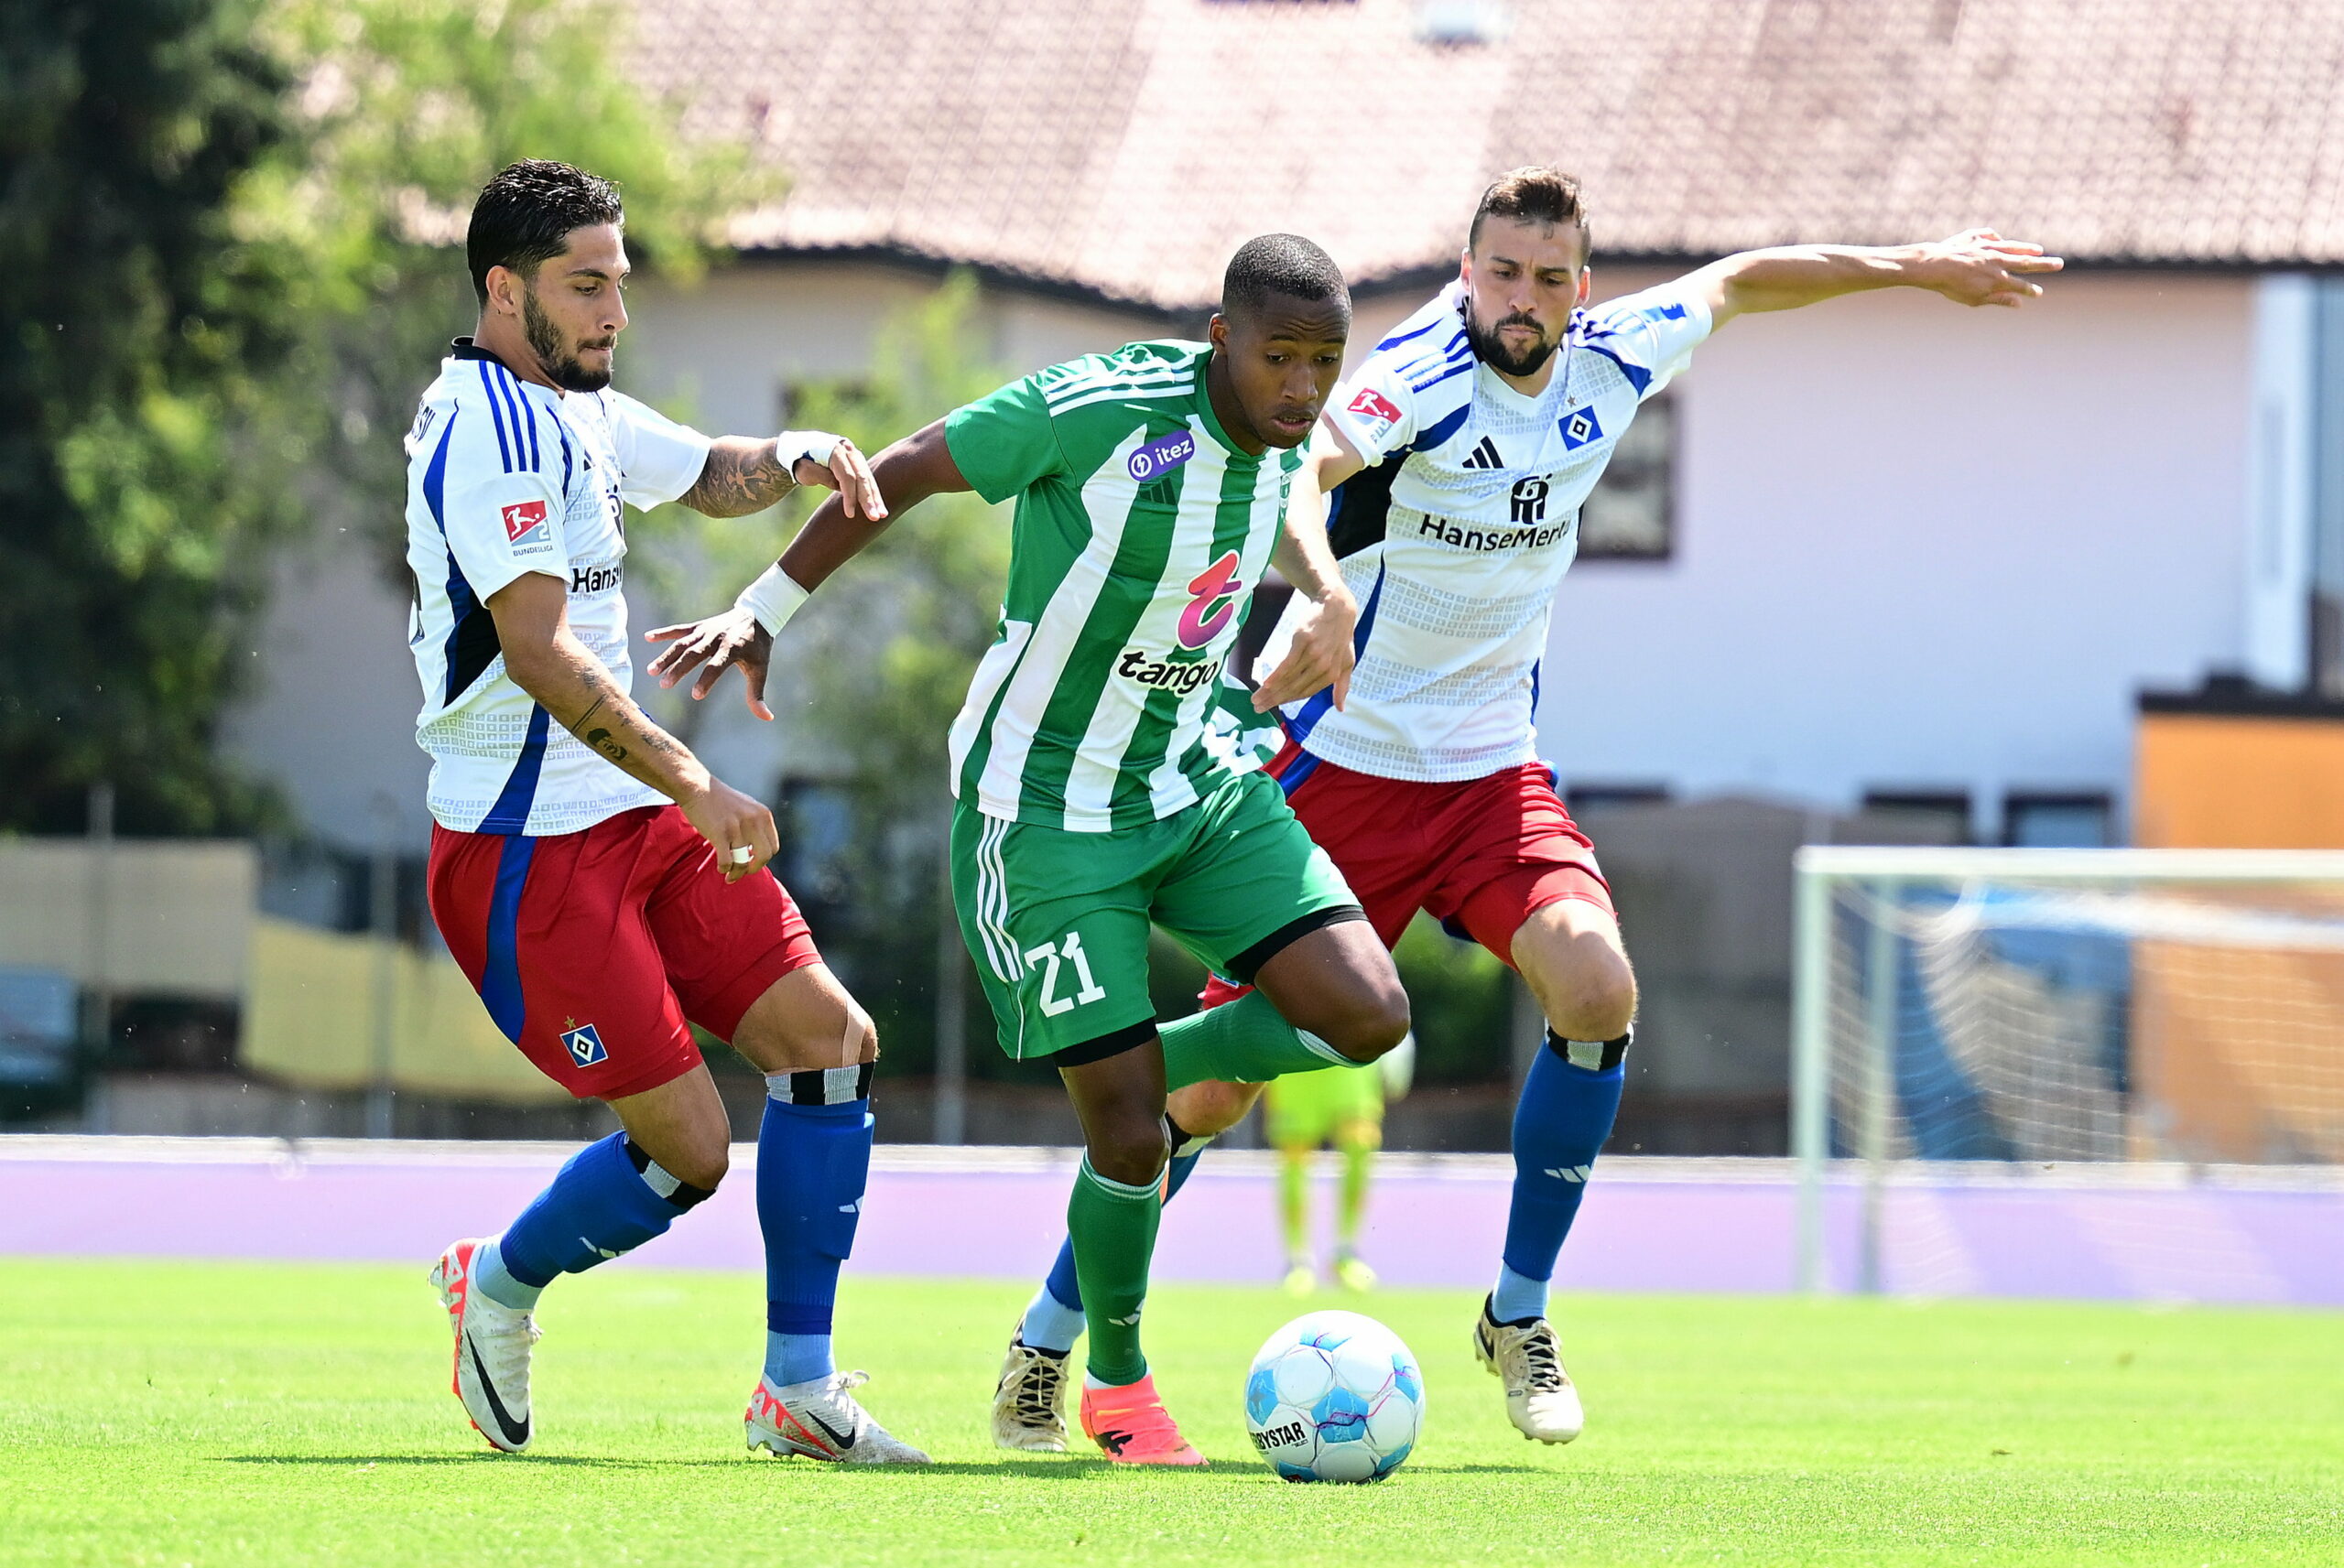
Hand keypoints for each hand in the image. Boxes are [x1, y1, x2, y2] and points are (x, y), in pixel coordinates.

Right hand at [644, 608, 775, 719]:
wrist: (756, 615)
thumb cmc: (758, 647)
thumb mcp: (760, 669)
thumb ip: (757, 694)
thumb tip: (767, 718)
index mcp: (734, 648)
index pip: (717, 666)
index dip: (707, 680)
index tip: (696, 695)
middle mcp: (717, 638)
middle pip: (694, 654)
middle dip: (679, 669)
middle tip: (664, 684)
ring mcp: (706, 631)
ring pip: (683, 644)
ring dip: (666, 656)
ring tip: (651, 671)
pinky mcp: (699, 626)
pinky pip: (679, 629)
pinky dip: (664, 632)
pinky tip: (647, 637)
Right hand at [679, 775, 778, 883]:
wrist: (697, 787)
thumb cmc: (719, 800)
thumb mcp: (747, 807)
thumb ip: (756, 825)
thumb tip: (759, 850)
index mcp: (763, 815)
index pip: (773, 847)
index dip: (763, 859)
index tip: (752, 862)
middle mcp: (754, 820)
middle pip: (764, 856)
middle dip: (754, 868)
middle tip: (744, 872)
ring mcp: (737, 827)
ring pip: (743, 862)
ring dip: (736, 873)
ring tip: (729, 876)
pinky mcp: (720, 832)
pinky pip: (727, 861)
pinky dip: (724, 868)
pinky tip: (720, 868)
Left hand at [792, 437, 887, 520]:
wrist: (801, 449)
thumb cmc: (800, 462)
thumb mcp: (805, 471)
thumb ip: (822, 477)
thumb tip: (841, 488)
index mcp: (835, 450)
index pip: (847, 476)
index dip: (850, 496)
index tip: (850, 514)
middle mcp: (849, 450)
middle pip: (862, 477)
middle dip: (869, 498)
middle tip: (875, 517)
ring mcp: (855, 456)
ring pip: (868, 478)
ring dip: (875, 498)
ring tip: (882, 514)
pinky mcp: (858, 464)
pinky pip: (867, 479)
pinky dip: (872, 493)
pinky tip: (879, 507)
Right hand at [1252, 589, 1356, 711]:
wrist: (1336, 606)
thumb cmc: (1341, 635)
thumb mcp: (1347, 661)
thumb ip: (1343, 686)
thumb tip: (1341, 709)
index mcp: (1332, 674)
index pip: (1305, 693)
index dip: (1288, 701)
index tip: (1272, 707)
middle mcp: (1322, 667)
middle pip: (1294, 688)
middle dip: (1274, 701)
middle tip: (1257, 708)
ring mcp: (1313, 654)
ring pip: (1288, 678)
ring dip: (1270, 691)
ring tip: (1255, 699)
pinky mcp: (1303, 641)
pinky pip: (1287, 663)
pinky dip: (1275, 676)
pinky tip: (1265, 684)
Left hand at [1915, 230, 2063, 307]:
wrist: (1933, 264)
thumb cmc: (1951, 286)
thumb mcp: (1975, 299)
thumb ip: (1999, 300)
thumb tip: (2020, 304)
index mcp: (1997, 279)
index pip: (2020, 286)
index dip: (2030, 291)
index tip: (2038, 293)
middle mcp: (1997, 261)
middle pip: (2025, 263)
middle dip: (2043, 264)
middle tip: (2059, 263)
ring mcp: (1987, 246)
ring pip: (2012, 247)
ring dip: (2026, 248)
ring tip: (2038, 250)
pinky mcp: (1975, 236)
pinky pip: (1989, 236)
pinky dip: (1996, 239)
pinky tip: (1999, 241)